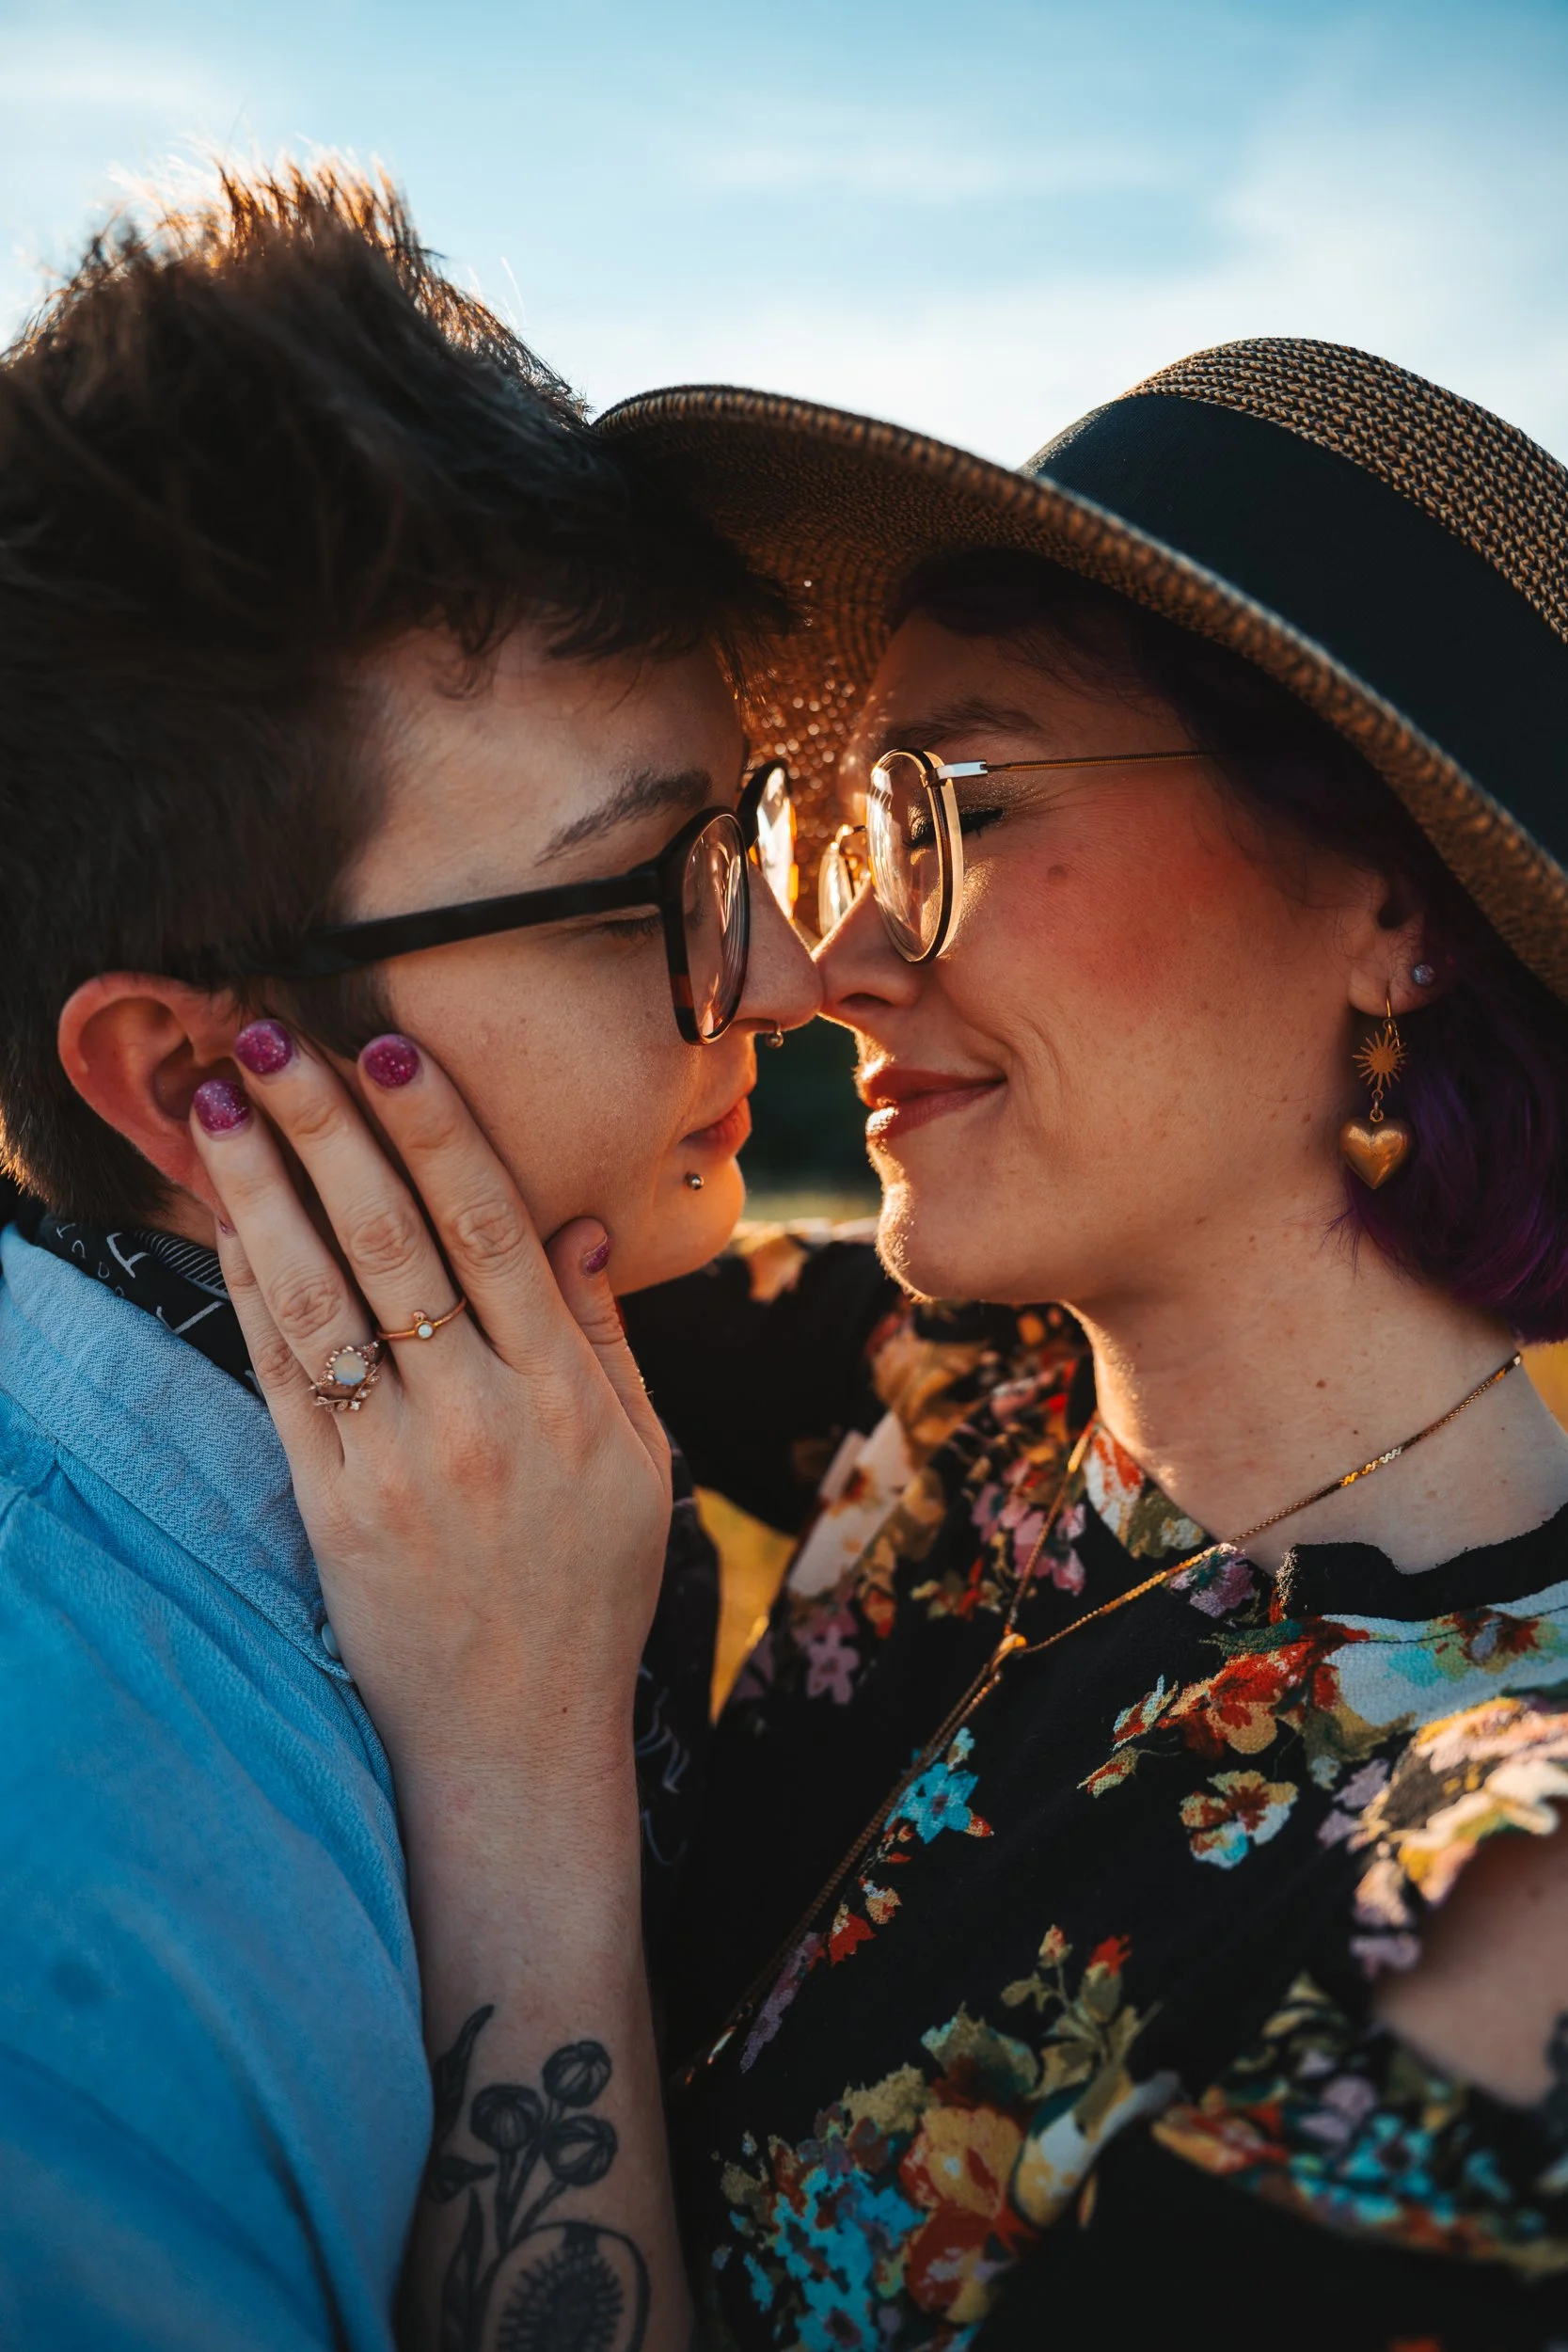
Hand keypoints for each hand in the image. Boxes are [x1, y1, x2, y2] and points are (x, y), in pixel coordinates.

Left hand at [188, 1025, 671, 1794]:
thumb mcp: (640, 1464)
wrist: (514, 1738)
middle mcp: (480, 1419)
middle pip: (394, 1241)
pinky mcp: (328, 1507)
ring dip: (263, 1187)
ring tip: (221, 1100)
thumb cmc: (591, 1591)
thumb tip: (576, 1229)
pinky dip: (247, 1286)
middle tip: (277, 1034)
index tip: (393, 1051)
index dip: (440, 1133)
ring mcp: (395, 1465)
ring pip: (319, 1296)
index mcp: (568, 1398)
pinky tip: (224, 1216)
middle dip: (330, 1126)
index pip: (494, 1232)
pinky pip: (280, 1376)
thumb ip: (604, 1343)